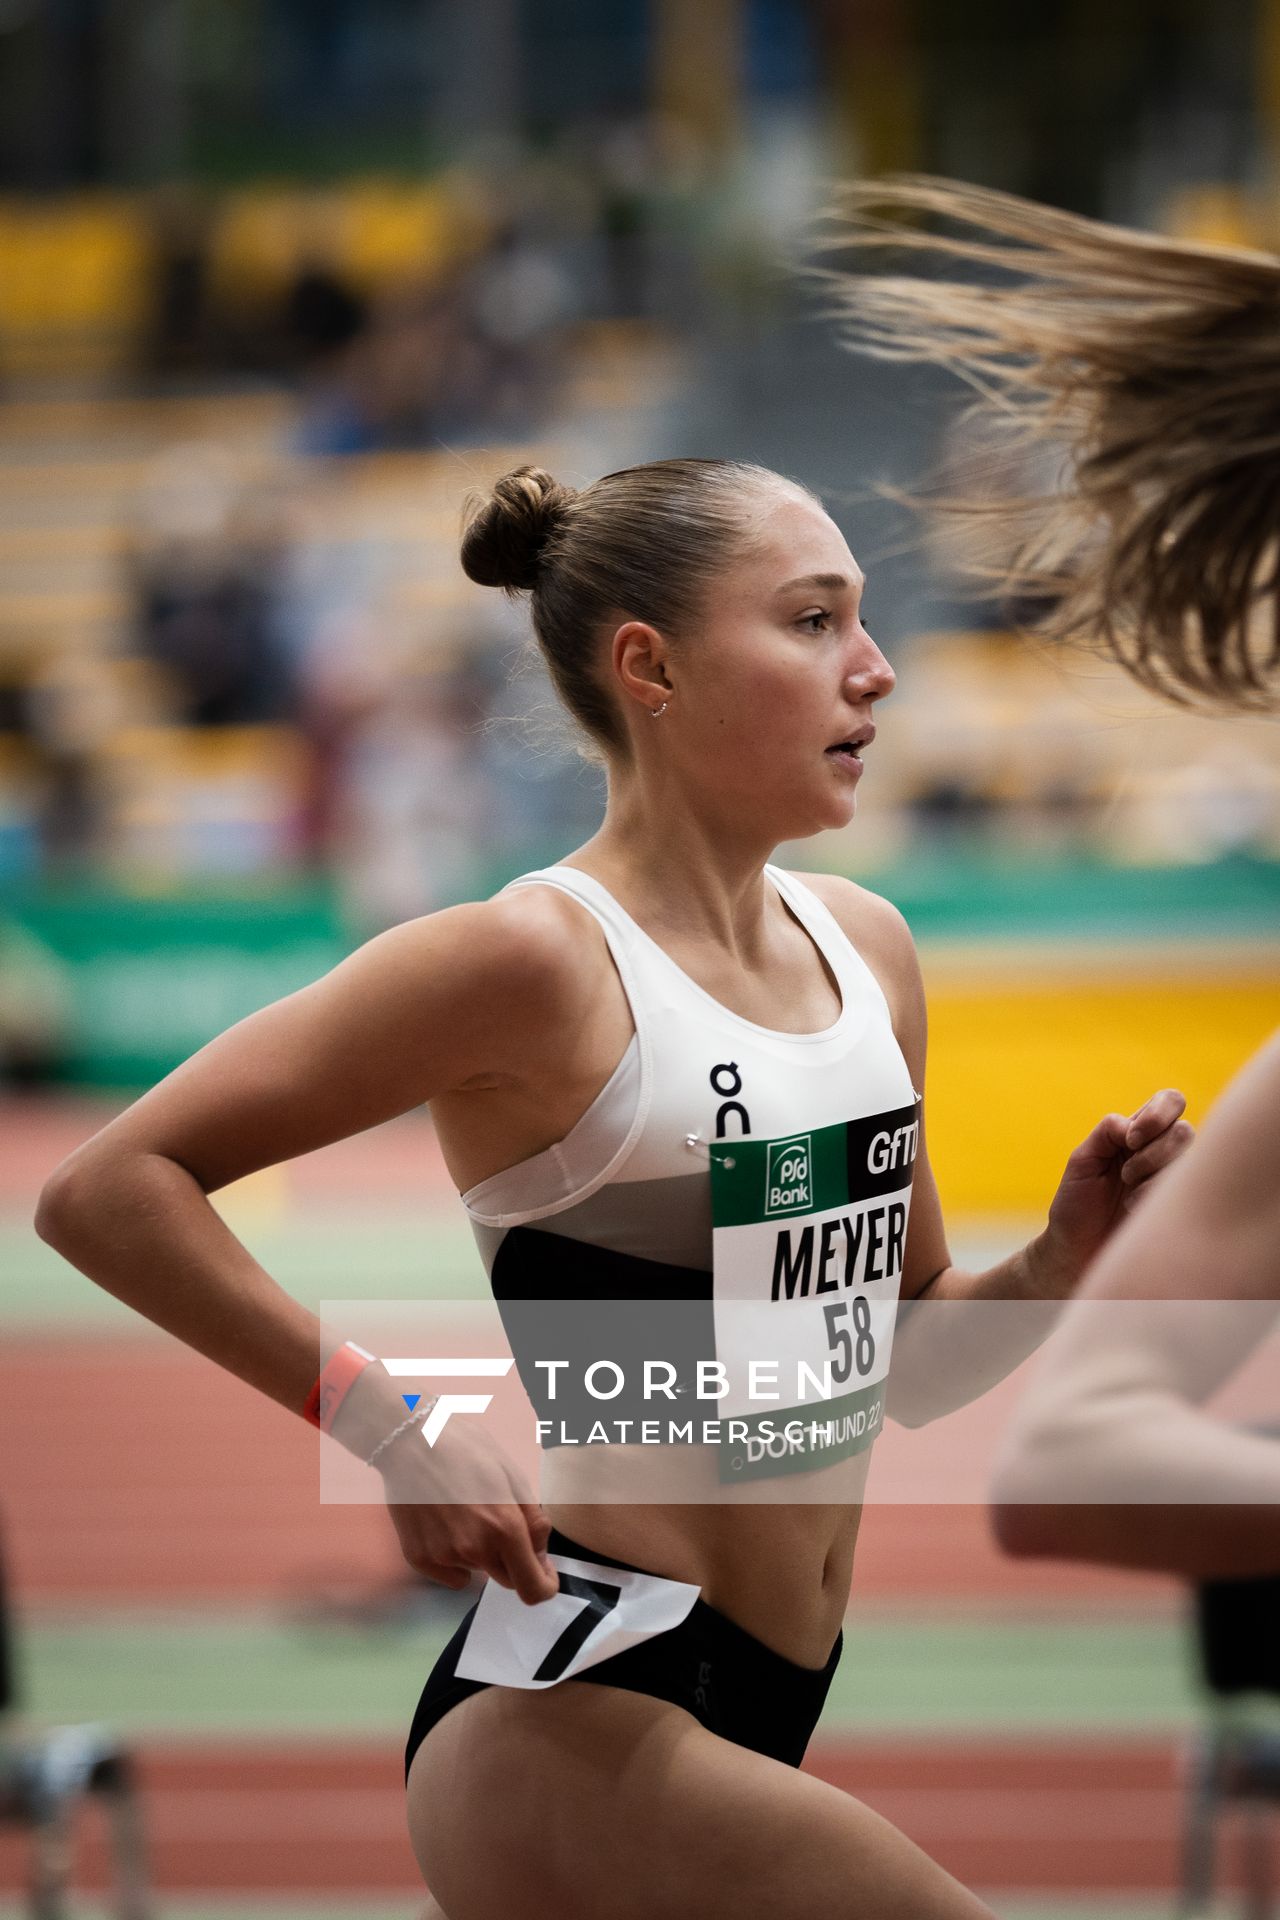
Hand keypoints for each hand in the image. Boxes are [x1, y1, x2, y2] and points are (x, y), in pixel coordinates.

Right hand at [327, 1358, 558, 1605]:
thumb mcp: (512, 1474)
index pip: (533, 1588)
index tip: (544, 1571)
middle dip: (513, 1561)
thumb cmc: (467, 1448)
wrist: (410, 1438)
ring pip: (478, 1570)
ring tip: (466, 1510)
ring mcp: (444, 1557)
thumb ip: (533, 1520)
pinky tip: (445, 1523)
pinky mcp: (419, 1559)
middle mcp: (475, 1551)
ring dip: (482, 1552)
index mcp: (505, 1529)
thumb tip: (540, 1553)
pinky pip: (451, 1572)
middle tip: (503, 1526)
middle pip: (507, 1580)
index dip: (544, 1584)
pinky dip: (455, 1557)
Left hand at [1035, 1088, 1194, 1291]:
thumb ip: (1106, 1133)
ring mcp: (1175, 1181)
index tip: (1132, 1139)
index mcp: (1139, 1135)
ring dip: (1156, 1173)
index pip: (1170, 1102)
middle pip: (1185, 1131)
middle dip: (1155, 1150)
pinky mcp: (1181, 1208)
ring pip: (1191, 1159)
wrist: (1075, 1254)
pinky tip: (1135, 1211)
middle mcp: (1163, 1154)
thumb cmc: (1076, 1206)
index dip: (1159, 1113)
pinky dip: (1158, 1195)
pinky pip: (1188, 1189)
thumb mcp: (1083, 1161)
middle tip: (1126, 1174)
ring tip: (1128, 1196)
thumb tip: (1133, 1126)